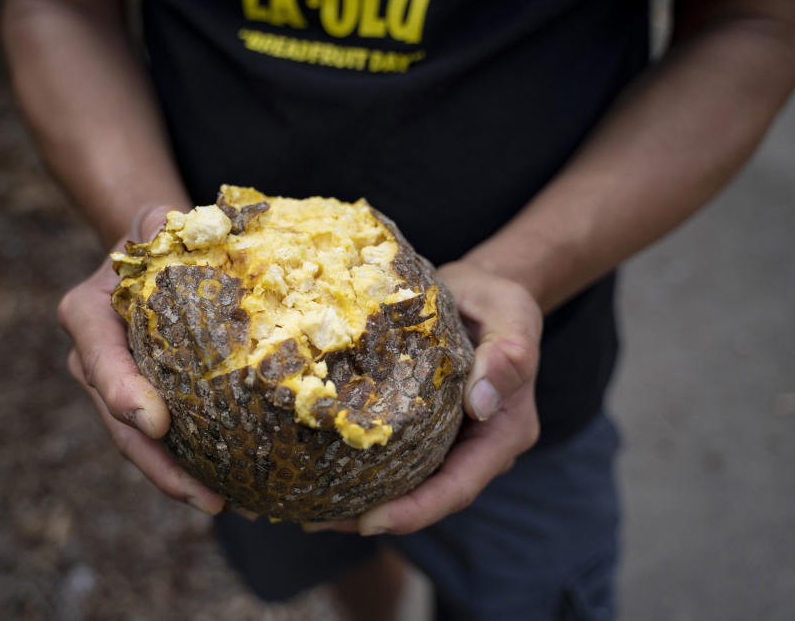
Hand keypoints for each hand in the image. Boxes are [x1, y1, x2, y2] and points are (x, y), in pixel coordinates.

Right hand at [58, 205, 225, 515]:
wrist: (152, 258)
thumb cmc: (156, 238)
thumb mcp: (154, 221)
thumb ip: (161, 222)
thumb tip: (184, 228)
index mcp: (88, 315)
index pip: (98, 356)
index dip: (122, 392)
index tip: (156, 423)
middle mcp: (93, 359)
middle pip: (119, 420)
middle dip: (158, 463)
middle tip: (206, 495)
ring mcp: (117, 388)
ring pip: (139, 442)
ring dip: (178, 478)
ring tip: (226, 504)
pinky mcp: (147, 403)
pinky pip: (166, 440)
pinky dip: (192, 465)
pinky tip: (234, 489)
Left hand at [305, 260, 541, 534]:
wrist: (479, 290)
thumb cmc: (499, 301)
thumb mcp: (512, 316)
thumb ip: (508, 356)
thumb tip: (481, 404)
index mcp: (503, 433)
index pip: (459, 486)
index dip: (417, 511)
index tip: (371, 524)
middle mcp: (473, 447)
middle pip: (424, 496)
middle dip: (373, 516)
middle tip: (315, 523)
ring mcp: (444, 439)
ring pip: (402, 482)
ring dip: (354, 498)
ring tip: (301, 510)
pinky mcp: (418, 425)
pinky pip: (388, 452)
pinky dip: (353, 464)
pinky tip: (310, 466)